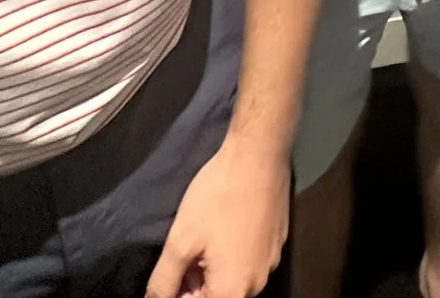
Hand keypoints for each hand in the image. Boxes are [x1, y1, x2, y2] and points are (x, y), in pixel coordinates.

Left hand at [146, 133, 290, 297]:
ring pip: (232, 282)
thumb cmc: (217, 198)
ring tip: (198, 242)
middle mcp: (256, 286)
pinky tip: (219, 231)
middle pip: (217, 297)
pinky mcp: (275, 245)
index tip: (170, 277)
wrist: (259, 156)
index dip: (178, 295)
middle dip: (193, 286)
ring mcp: (269, 265)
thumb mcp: (180, 241)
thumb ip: (164, 282)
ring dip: (210, 272)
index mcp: (233, 291)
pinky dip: (230, 258)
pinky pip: (247, 264)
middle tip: (181, 257)